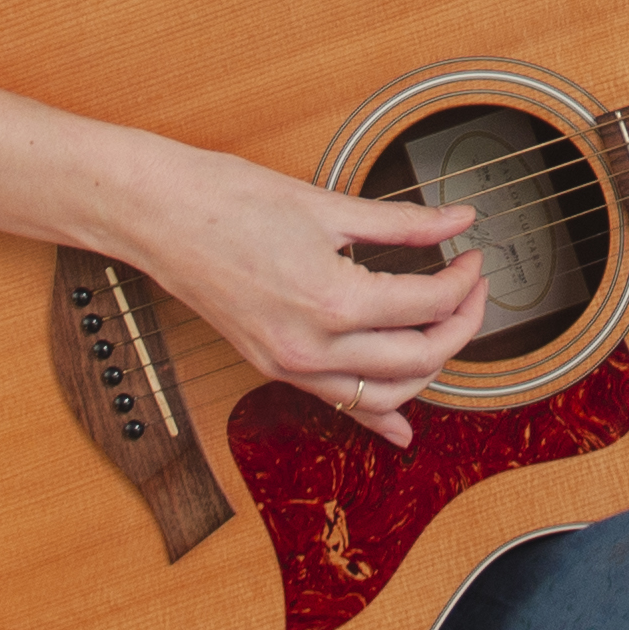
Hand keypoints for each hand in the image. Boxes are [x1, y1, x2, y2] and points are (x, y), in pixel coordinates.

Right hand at [116, 134, 489, 448]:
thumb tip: (459, 219)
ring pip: (384, 394)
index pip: (427, 305)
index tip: (472, 256)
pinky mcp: (273, 368)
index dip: (463, 281)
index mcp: (331, 300)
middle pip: (418, 358)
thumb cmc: (227, 199)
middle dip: (460, 324)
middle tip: (470, 287)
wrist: (157, 215)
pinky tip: (401, 430)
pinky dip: (374, 417)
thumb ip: (404, 222)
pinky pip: (336, 405)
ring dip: (427, 367)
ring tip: (445, 326)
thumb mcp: (327, 204)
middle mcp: (312, 347)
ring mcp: (289, 366)